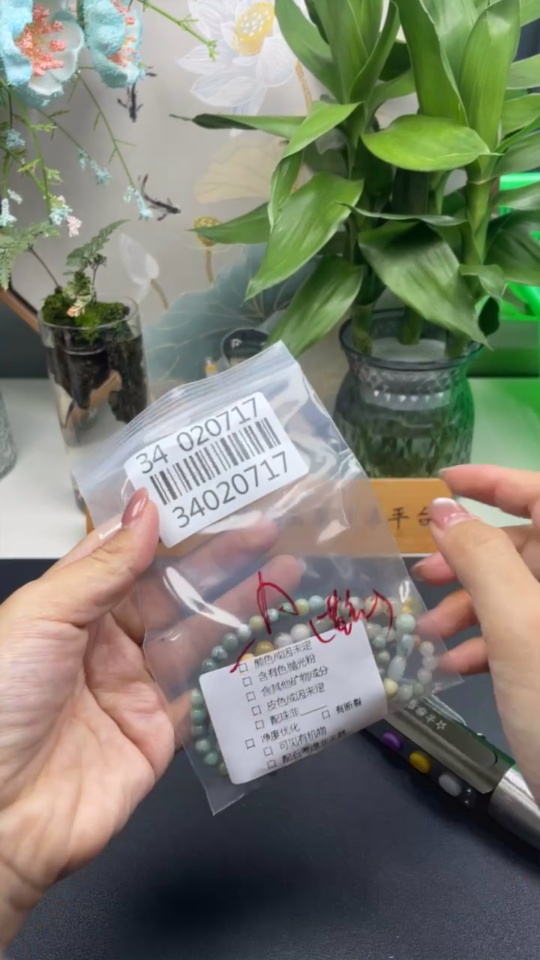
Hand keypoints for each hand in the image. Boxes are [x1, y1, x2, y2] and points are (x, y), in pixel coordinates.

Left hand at [0, 491, 300, 945]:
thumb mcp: (45, 618)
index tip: (212, 498)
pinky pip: (207, 697)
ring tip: (285, 572)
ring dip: (241, 605)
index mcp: (71, 608)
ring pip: (199, 637)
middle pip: (172, 592)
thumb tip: (146, 508)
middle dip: (219, 560)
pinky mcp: (159, 734)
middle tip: (266, 529)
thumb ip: (104, 566)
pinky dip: (242, 671)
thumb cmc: (0, 706)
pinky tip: (274, 640)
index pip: (129, 555)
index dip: (170, 526)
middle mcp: (106, 644)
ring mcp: (135, 689)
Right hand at [414, 465, 539, 804]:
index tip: (440, 484)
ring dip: (472, 607)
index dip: (495, 481)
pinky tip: (455, 666)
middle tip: (421, 571)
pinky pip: (529, 633)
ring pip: (523, 592)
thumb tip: (444, 509)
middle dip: (471, 558)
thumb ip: (481, 558)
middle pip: (529, 545)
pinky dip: (491, 643)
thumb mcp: (519, 625)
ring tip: (428, 632)